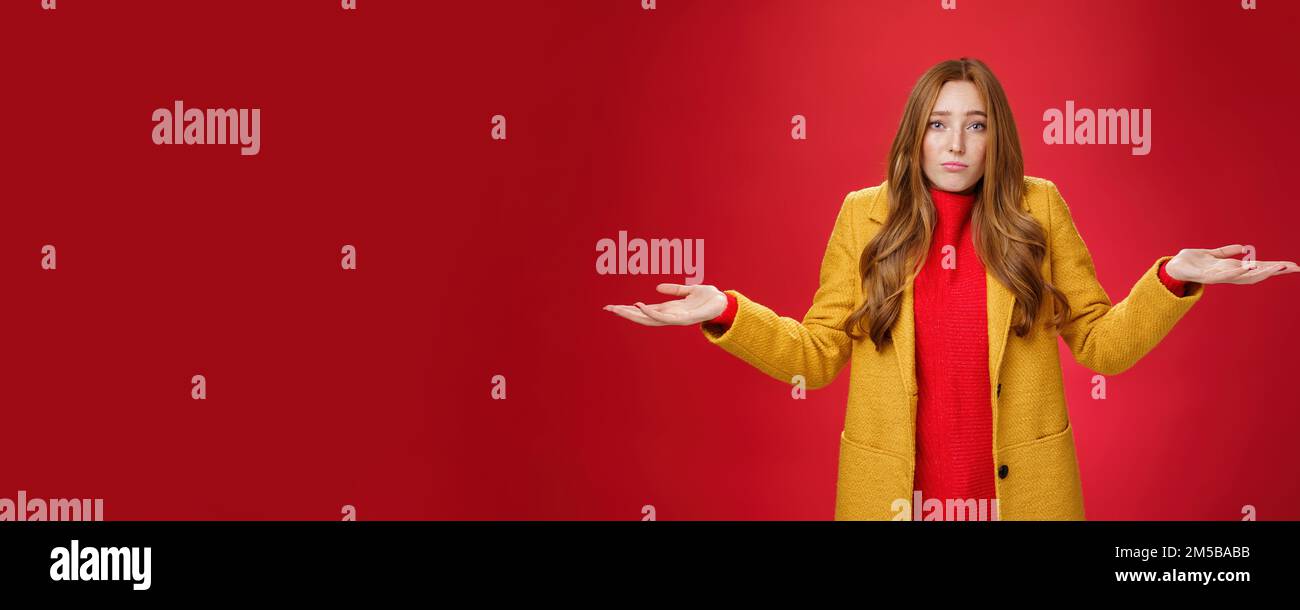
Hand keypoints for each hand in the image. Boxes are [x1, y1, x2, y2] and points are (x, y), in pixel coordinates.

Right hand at [603, 283, 726, 325]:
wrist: (724, 303)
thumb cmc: (708, 298)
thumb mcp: (689, 290)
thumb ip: (674, 290)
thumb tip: (657, 288)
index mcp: (668, 309)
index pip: (644, 310)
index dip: (629, 309)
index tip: (613, 306)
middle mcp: (670, 315)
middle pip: (642, 317)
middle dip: (625, 313)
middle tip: (608, 308)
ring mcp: (675, 318)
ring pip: (649, 319)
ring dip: (634, 314)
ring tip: (619, 308)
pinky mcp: (683, 318)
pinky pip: (664, 317)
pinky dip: (651, 312)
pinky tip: (641, 306)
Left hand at [1165, 244, 1299, 284]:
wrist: (1172, 267)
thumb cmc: (1191, 262)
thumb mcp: (1211, 254)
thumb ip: (1226, 252)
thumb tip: (1243, 248)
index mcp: (1232, 268)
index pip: (1258, 267)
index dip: (1275, 267)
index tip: (1292, 265)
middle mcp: (1229, 274)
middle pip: (1257, 274)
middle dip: (1275, 271)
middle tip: (1294, 268)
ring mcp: (1220, 276)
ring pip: (1245, 276)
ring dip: (1261, 272)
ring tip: (1278, 268)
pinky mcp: (1208, 276)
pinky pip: (1225, 275)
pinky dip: (1237, 272)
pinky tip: (1248, 268)